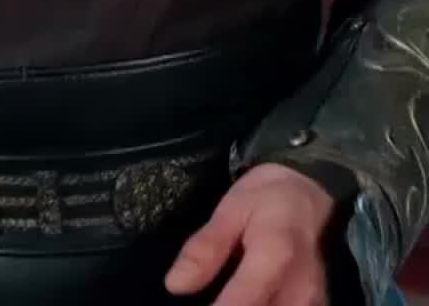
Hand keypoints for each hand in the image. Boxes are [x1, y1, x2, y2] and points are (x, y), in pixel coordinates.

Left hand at [165, 163, 337, 304]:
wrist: (310, 195)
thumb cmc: (266, 199)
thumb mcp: (231, 209)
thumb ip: (206, 248)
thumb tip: (175, 285)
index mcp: (276, 254)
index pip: (242, 303)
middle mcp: (301, 287)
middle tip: (210, 300)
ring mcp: (314, 303)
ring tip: (224, 299)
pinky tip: (248, 301)